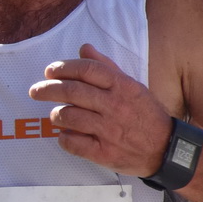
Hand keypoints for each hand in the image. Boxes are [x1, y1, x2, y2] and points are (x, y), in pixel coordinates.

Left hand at [28, 43, 172, 176]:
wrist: (167, 148)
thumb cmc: (146, 114)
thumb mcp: (132, 86)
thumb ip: (106, 67)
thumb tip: (84, 48)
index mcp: (122, 87)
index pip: (87, 70)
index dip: (63, 67)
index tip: (50, 71)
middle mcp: (114, 106)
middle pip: (71, 91)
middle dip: (47, 89)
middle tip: (35, 91)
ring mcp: (109, 130)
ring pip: (68, 116)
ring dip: (56, 115)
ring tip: (56, 115)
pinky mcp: (104, 153)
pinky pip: (73, 143)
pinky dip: (64, 139)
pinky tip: (65, 135)